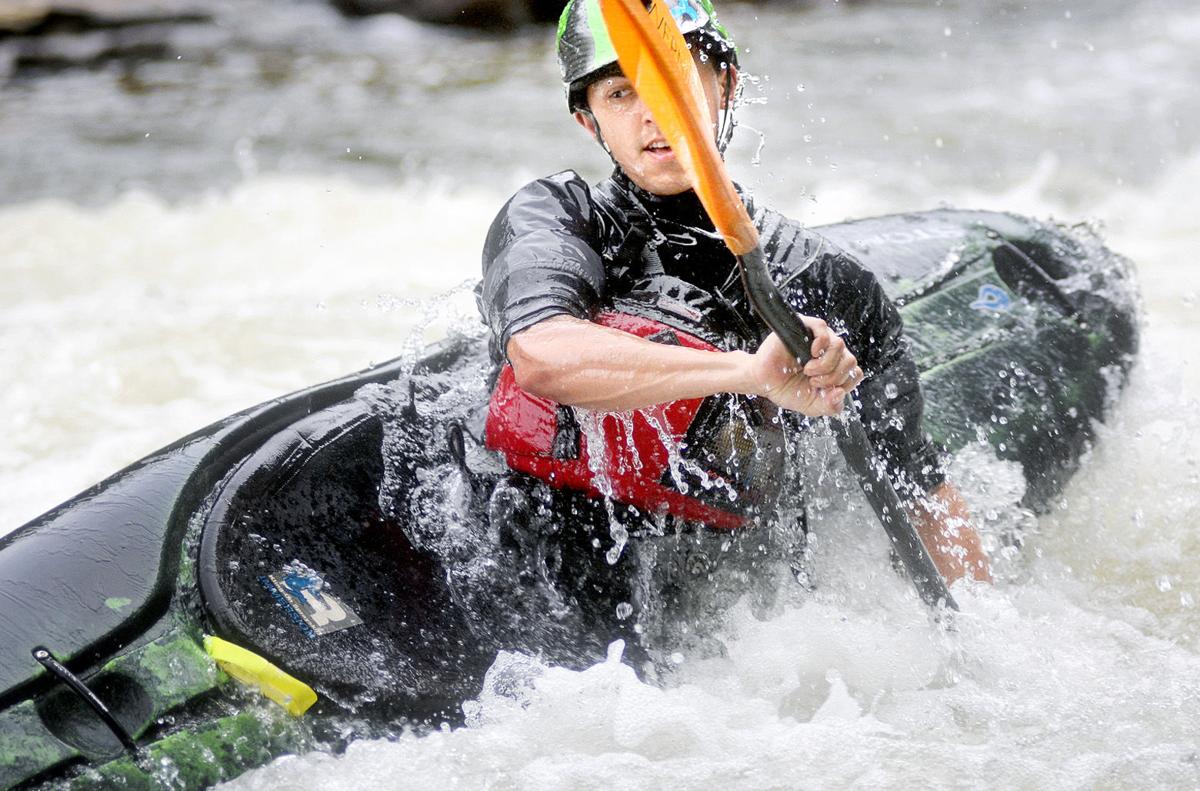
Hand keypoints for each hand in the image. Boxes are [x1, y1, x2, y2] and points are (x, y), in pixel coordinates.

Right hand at [746, 316, 861, 416]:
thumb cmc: (786, 390)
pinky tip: (810, 353)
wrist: (763, 382)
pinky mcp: (805, 327)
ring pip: (839, 345)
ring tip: (808, 370)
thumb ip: (830, 406)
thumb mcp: (812, 406)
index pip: (855, 373)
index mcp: (836, 369)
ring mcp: (819, 339)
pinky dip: (820, 343)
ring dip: (824, 364)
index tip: (825, 390)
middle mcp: (831, 353)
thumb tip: (840, 393)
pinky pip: (823, 328)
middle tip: (812, 381)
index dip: (843, 383)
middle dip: (832, 377)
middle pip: (850, 360)